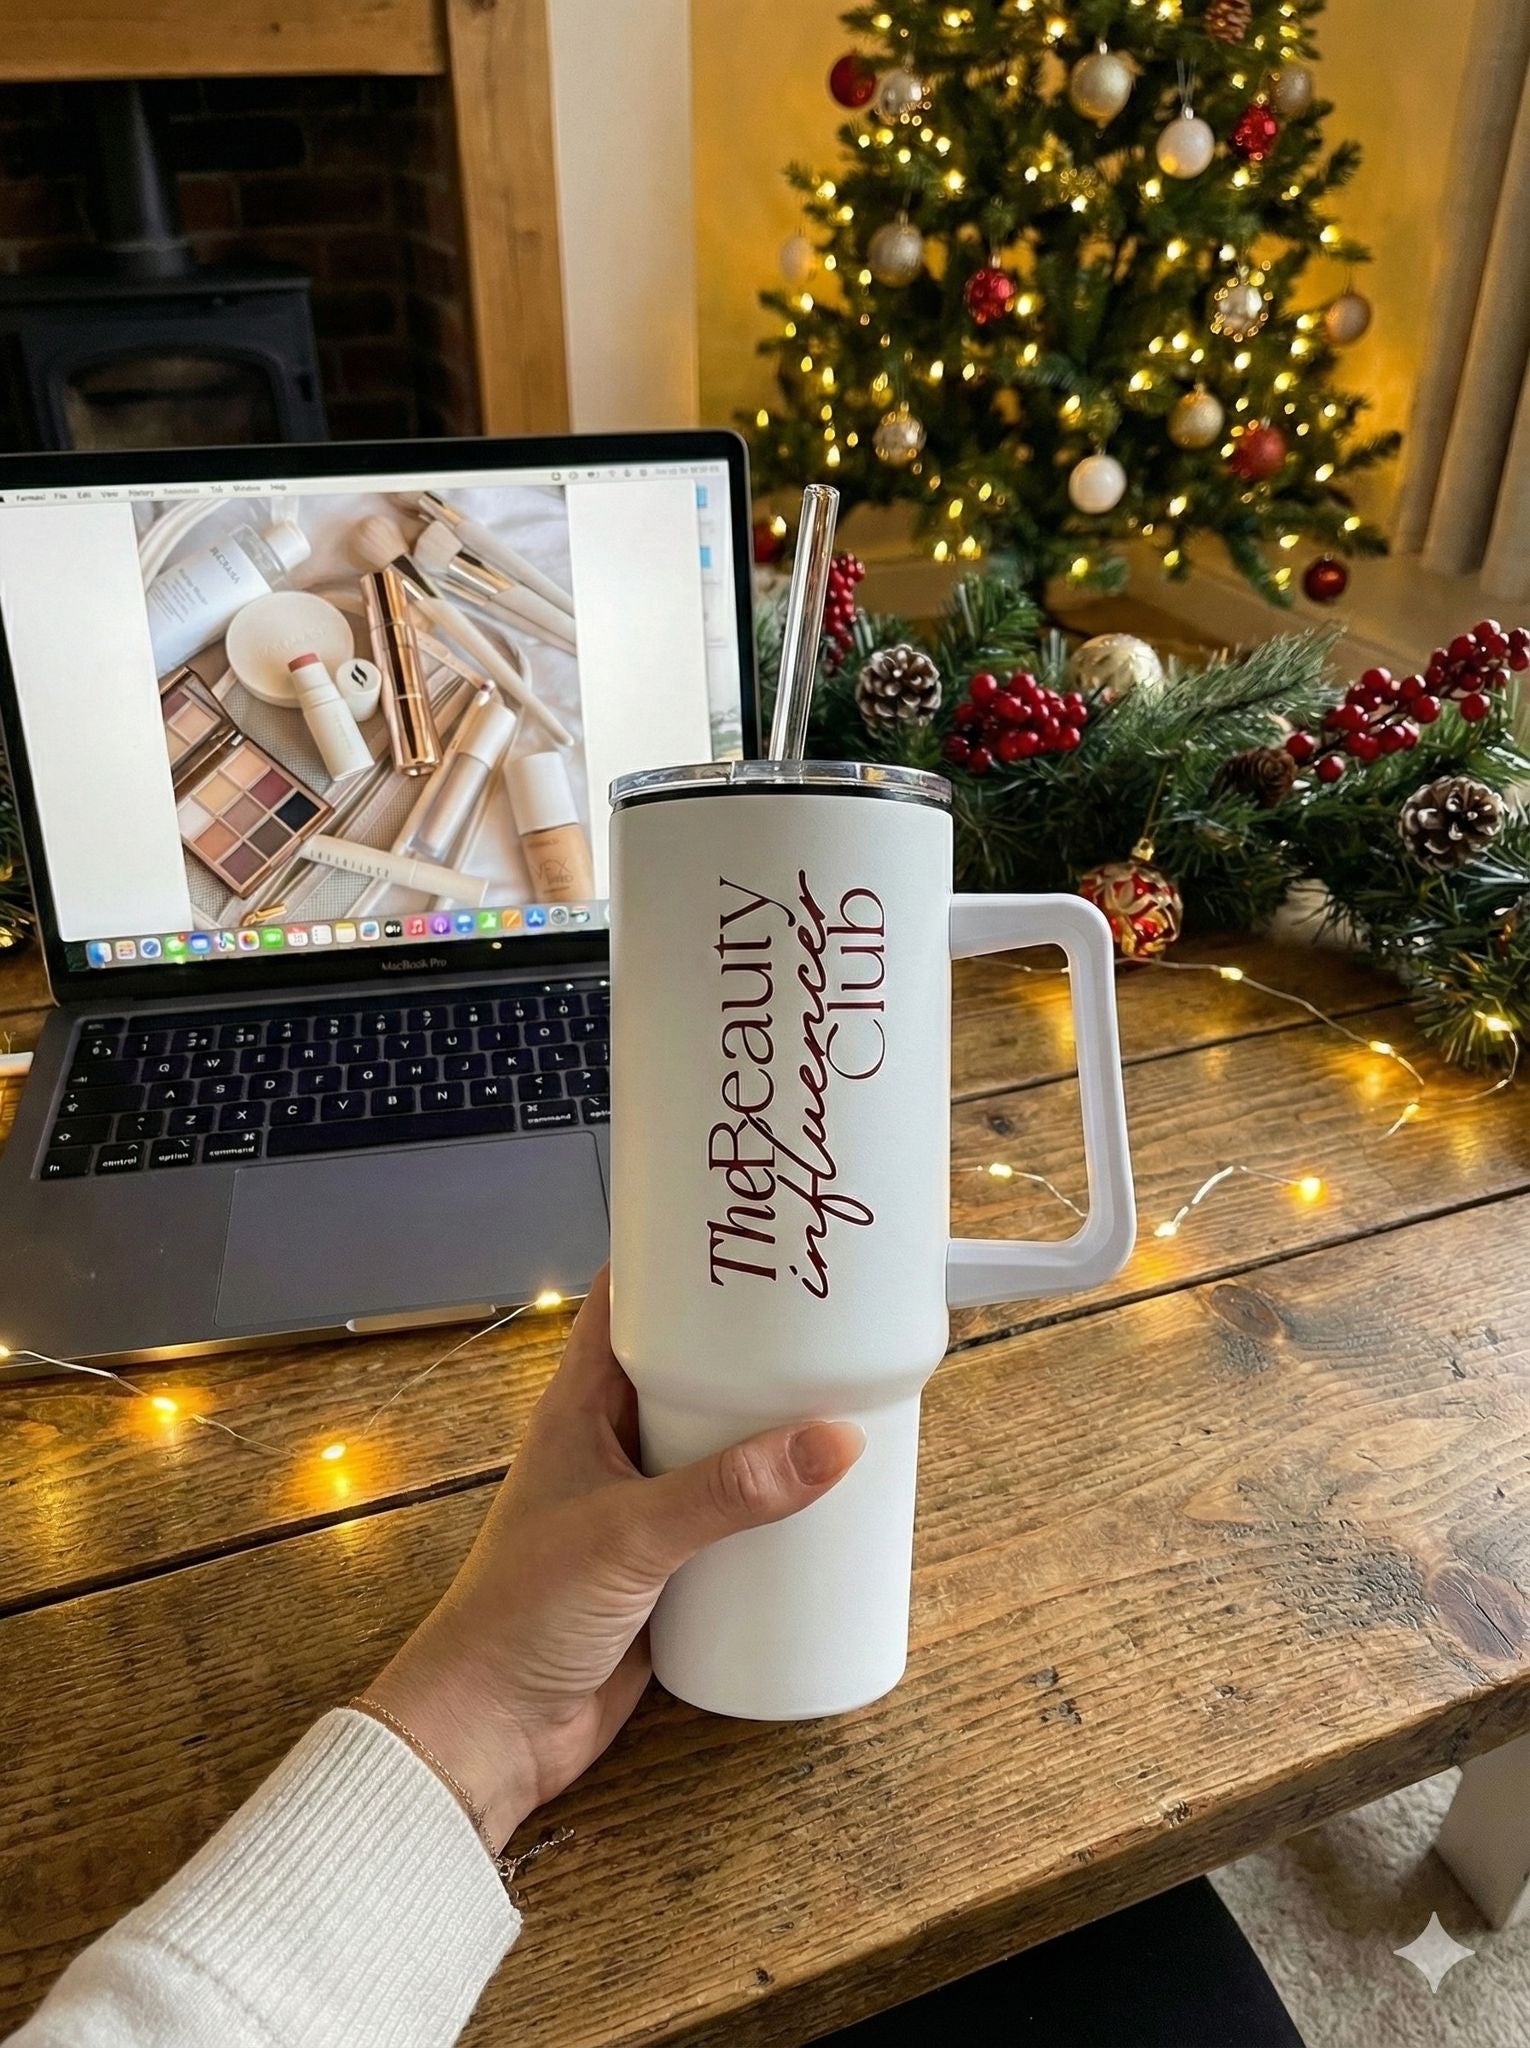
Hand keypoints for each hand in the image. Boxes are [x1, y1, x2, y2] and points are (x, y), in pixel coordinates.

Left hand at [366, 1269, 863, 1847]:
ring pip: (719, 1446)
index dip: (681, 1261)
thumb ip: (729, 1493)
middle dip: (755, 1350)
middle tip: (833, 1319)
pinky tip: (828, 1504)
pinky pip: (732, 1520)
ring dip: (772, 1432)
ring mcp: (642, 1506)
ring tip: (851, 1402)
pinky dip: (775, 1508)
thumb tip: (835, 1442)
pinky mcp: (669, 1570)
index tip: (750, 1233)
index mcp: (582, 1406)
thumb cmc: (523, 1614)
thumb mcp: (631, 1536)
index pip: (629, 1303)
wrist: (491, 1735)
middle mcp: (614, 1444)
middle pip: (693, 1372)